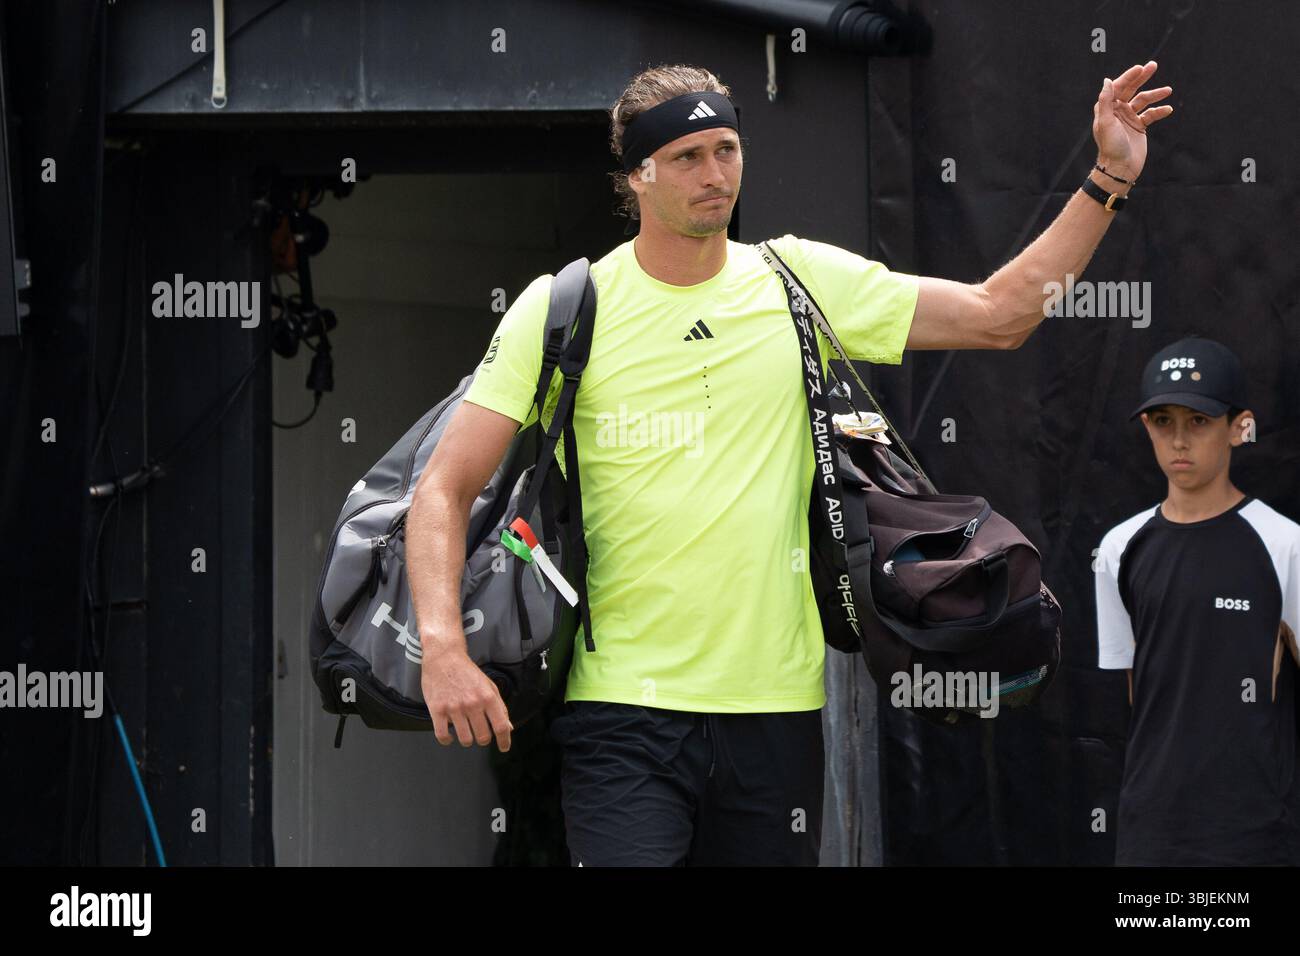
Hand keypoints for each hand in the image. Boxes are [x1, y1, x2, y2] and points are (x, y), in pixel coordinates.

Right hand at [421, 641, 512, 751]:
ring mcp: (454, 708)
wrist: (444, 657)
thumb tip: (508, 727)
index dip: (505, 741)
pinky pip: (442, 735)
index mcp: (487, 697)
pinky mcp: (437, 710)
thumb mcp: (489, 686)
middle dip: (483, 739)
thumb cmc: (467, 672)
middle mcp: (472, 703)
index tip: (504, 747)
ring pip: (465, 739)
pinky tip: (449, 736)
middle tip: (480, 734)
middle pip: (483, 737)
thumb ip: (499, 707)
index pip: (501, 726)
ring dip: (467, 740)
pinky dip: (447, 740)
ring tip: (465, 731)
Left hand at [1092, 60, 1173, 181]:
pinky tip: (1168, 109)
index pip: (1118, 87)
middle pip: (1131, 90)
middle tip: (1153, 65)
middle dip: (1142, 77)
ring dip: (1155, 94)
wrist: (1120, 168)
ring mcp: (1129, 119)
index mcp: (1107, 109)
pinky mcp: (1139, 127)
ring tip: (1168, 90)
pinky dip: (1159, 111)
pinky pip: (1151, 115)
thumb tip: (1107, 80)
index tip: (1140, 68)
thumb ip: (1105, 101)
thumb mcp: (1106, 123)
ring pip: (1144, 101)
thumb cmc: (1111, 146)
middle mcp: (1117, 111)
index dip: (1129, 77)